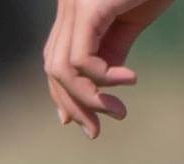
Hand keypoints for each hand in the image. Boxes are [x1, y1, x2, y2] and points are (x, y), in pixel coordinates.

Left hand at [43, 0, 175, 138]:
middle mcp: (67, 8)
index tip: (82, 123)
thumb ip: (111, 53)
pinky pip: (83, 59)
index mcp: (74, 13)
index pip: (55, 61)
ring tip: (119, 110)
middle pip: (53, 68)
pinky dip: (104, 78)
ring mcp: (75, 6)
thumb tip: (100, 89)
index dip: (63, 96)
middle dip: (73, 105)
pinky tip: (131, 80)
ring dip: (89, 99)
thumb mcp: (130, 23)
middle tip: (97, 130)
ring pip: (62, 69)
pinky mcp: (89, 7)